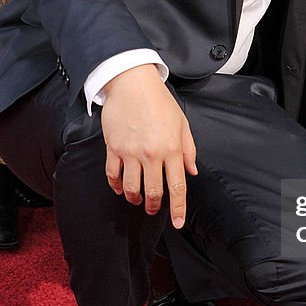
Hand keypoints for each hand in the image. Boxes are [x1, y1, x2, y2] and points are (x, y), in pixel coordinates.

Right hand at [101, 65, 197, 227]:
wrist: (132, 83)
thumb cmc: (159, 101)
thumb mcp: (182, 124)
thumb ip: (189, 150)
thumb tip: (191, 172)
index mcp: (172, 149)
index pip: (177, 187)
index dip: (177, 209)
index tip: (177, 223)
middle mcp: (152, 154)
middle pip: (153, 192)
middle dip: (154, 207)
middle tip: (154, 209)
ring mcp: (131, 152)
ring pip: (132, 188)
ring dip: (135, 198)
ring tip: (137, 199)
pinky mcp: (113, 148)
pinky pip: (113, 175)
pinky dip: (116, 186)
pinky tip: (120, 188)